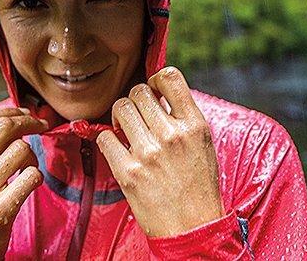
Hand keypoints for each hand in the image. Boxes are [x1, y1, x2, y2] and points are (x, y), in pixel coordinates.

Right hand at [0, 107, 46, 258]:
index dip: (10, 111)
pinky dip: (37, 176)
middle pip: (4, 128)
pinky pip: (31, 177)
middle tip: (40, 126)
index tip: (24, 114)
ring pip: (21, 150)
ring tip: (27, 166)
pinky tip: (30, 182)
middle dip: (29, 122)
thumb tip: (5, 119)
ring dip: (32, 155)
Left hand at [96, 66, 222, 236]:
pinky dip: (107, 140)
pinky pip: (104, 138)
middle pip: (138, 91)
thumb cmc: (199, 187)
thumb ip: (182, 118)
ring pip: (120, 108)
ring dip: (119, 116)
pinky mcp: (128, 172)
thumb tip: (158, 96)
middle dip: (134, 100)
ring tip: (125, 129)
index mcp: (194, 125)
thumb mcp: (202, 145)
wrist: (194, 229)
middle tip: (136, 116)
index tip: (152, 90)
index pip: (170, 77)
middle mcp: (171, 135)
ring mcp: (148, 153)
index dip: (155, 79)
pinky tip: (117, 148)